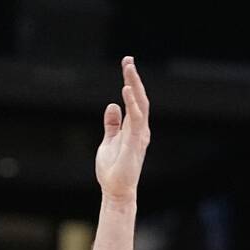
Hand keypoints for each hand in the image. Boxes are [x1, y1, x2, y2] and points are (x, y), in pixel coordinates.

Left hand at [95, 57, 150, 203]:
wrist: (115, 190)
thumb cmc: (112, 169)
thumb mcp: (108, 141)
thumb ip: (112, 125)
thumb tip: (112, 106)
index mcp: (133, 127)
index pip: (134, 100)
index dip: (131, 82)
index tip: (127, 64)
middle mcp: (139, 128)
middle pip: (140, 98)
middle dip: (134, 78)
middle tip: (127, 59)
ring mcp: (139, 135)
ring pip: (140, 105)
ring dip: (134, 85)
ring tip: (128, 68)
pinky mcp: (135, 143)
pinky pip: (136, 119)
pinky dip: (132, 104)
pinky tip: (126, 90)